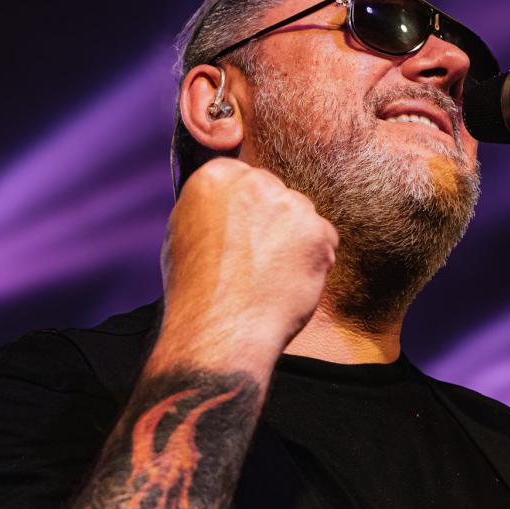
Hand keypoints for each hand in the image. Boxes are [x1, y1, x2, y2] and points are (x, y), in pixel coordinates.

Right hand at [154, 157, 338, 369]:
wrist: (220, 331)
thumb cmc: (196, 292)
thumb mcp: (184, 233)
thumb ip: (213, 208)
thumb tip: (232, 204)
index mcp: (216, 176)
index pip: (245, 177)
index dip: (246, 209)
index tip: (242, 233)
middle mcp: (255, 181)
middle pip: (277, 193)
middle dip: (273, 221)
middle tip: (256, 260)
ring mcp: (291, 205)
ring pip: (302, 216)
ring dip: (295, 240)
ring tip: (269, 276)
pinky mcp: (318, 232)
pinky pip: (325, 240)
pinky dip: (315, 260)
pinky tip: (289, 283)